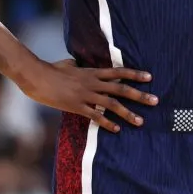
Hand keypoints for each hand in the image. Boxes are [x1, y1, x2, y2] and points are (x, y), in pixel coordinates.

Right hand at [23, 59, 157, 132]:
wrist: (36, 77)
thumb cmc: (51, 69)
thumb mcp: (68, 64)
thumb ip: (77, 65)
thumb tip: (78, 63)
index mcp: (92, 72)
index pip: (119, 72)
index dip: (135, 74)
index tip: (150, 78)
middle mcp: (92, 83)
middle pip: (121, 89)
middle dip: (140, 95)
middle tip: (155, 101)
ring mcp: (85, 95)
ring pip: (111, 104)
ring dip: (128, 113)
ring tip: (140, 121)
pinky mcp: (76, 106)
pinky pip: (95, 116)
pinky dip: (106, 123)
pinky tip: (116, 130)